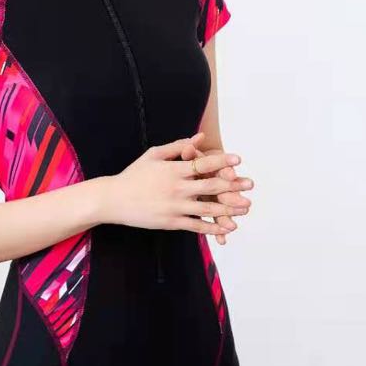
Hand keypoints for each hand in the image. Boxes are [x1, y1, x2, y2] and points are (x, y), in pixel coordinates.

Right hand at [102, 134, 250, 236]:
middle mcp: (177, 188)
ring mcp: (175, 207)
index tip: (238, 160)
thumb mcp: (153, 155)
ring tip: (246, 207)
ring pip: (208, 208)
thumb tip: (199, 138)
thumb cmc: (134, 175)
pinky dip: (213, 227)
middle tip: (250, 184)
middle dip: (233, 185)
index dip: (222, 161)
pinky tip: (228, 228)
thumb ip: (178, 146)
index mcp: (173, 170)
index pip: (203, 164)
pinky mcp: (172, 222)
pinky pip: (197, 226)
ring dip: (229, 209)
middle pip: (211, 186)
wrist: (114, 199)